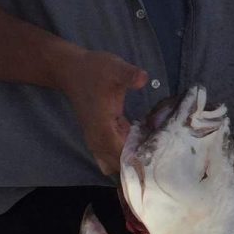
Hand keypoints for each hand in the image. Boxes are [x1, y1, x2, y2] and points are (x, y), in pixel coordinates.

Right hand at [55, 48, 148, 175]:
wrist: (70, 70)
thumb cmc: (93, 69)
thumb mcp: (114, 67)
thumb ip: (129, 75)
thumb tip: (143, 78)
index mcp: (102, 127)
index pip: (121, 155)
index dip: (139, 159)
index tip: (160, 158)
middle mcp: (98, 139)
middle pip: (119, 165)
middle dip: (139, 164)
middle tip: (163, 159)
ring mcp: (97, 140)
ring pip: (114, 163)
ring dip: (132, 161)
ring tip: (154, 154)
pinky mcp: (100, 136)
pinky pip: (112, 155)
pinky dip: (126, 155)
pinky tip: (143, 146)